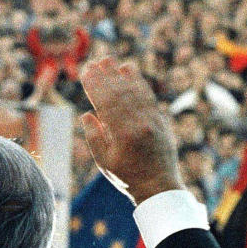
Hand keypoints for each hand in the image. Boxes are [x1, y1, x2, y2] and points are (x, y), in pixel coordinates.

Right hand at [79, 57, 183, 204]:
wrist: (159, 187)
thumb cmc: (128, 177)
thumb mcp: (105, 163)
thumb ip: (94, 138)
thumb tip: (87, 114)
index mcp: (123, 135)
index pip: (107, 103)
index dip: (95, 85)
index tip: (86, 72)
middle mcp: (140, 124)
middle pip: (120, 93)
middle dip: (105, 76)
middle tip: (94, 61)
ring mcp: (152, 120)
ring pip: (135, 91)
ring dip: (121, 74)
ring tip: (109, 60)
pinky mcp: (160, 120)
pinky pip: (147, 96)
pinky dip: (137, 82)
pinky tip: (129, 71)